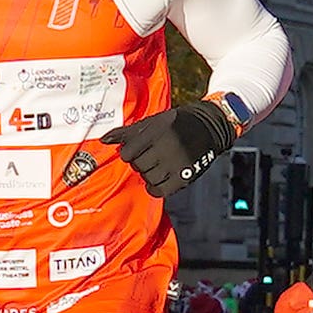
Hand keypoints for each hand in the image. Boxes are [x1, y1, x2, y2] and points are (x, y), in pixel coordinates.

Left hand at [84, 93, 240, 203]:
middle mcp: (166, 147)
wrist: (208, 126)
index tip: (135, 150)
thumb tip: (103, 140)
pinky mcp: (185, 176)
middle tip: (147, 157)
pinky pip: (160, 190)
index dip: (128, 153)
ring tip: (155, 166)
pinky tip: (157, 180)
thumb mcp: (152, 122)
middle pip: (138, 165)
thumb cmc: (175, 123)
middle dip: (139, 163)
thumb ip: (127, 132)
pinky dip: (155, 188)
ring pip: (149, 178)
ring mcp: (177, 163)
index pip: (128, 152)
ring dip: (148, 174)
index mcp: (156, 131)